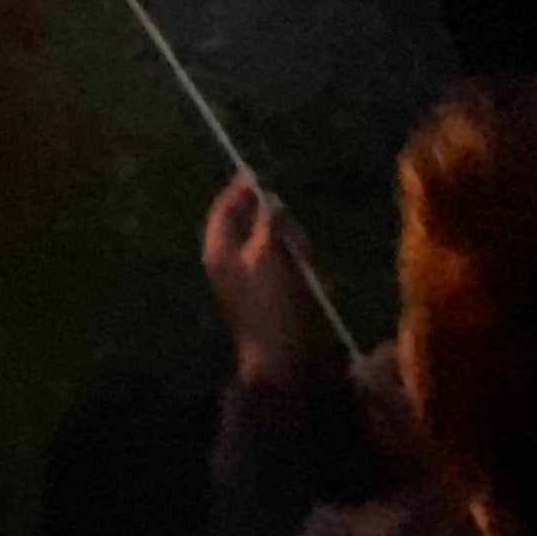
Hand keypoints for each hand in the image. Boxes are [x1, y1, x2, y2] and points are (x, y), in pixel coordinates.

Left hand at [199, 172, 336, 390]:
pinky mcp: (272, 296)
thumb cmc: (270, 304)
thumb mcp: (269, 254)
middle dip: (280, 228)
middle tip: (297, 242)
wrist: (282, 360)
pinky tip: (316, 284)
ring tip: (310, 269)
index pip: (224, 208)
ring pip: (278, 246)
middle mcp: (231, 261)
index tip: (257, 175)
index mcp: (220, 249)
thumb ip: (268, 221)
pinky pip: (290, 270)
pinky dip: (304, 272)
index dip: (240, 190)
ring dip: (297, 251)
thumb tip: (268, 198)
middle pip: (255, 225)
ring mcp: (252, 280)